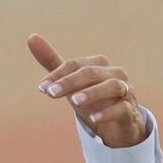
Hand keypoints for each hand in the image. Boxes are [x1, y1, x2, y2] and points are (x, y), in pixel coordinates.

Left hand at [27, 33, 146, 147]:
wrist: (117, 125)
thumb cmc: (92, 99)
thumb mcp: (70, 82)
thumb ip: (53, 63)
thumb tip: (31, 37)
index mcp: (98, 64)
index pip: (76, 65)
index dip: (58, 75)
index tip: (42, 88)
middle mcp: (114, 74)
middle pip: (91, 72)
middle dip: (70, 82)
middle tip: (51, 93)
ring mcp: (125, 91)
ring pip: (111, 86)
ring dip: (92, 93)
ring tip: (74, 101)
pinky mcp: (131, 111)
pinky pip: (122, 108)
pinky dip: (108, 112)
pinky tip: (94, 118)